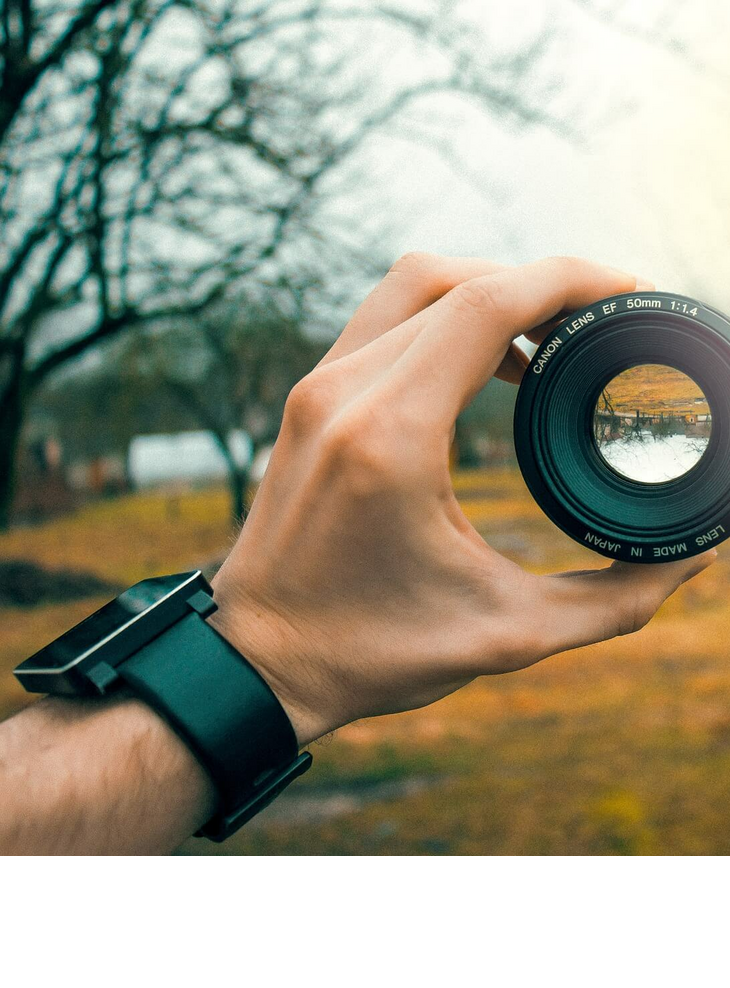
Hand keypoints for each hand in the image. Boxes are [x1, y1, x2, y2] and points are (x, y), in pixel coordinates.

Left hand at [211, 254, 715, 745]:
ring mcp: (317, 388)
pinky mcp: (307, 398)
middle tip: (601, 321)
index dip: (572, 280)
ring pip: (414, 285)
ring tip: (550, 339)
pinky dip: (442, 315)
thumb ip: (614, 599)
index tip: (629, 292)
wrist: (257, 659)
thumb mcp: (506, 634)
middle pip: (457, 279)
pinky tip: (486, 359)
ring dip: (489, 291)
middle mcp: (344, 393)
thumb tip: (692, 557)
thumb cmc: (368, 653)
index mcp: (390, 437)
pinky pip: (382, 319)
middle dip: (542, 284)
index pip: (489, 303)